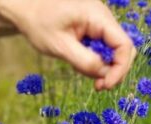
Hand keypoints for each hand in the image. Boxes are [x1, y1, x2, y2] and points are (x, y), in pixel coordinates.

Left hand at [0, 0, 135, 89]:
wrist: (26, 9)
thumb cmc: (39, 23)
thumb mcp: (60, 46)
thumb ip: (84, 61)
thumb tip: (105, 75)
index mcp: (99, 17)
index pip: (124, 45)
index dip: (120, 69)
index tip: (105, 86)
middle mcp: (103, 18)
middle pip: (123, 49)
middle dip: (114, 70)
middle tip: (98, 86)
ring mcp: (99, 23)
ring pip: (113, 51)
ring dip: (102, 67)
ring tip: (80, 70)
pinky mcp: (92, 29)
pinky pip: (102, 48)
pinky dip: (94, 60)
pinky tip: (77, 62)